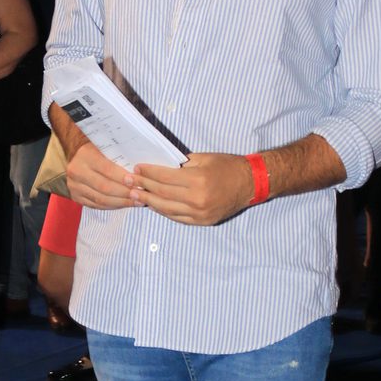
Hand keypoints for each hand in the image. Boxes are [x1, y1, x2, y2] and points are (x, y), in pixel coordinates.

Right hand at [66, 139, 136, 209]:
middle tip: (141, 196)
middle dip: (125, 193)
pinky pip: (96, 205)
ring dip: (121, 202)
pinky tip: (123, 204)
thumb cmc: (96, 150)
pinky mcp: (75, 197)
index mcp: (85, 156)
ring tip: (136, 202)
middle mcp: (77, 172)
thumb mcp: (105, 147)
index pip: (108, 170)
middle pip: (105, 187)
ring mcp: (74, 186)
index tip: (138, 183)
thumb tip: (140, 171)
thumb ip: (119, 157)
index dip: (123, 179)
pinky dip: (112, 206)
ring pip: (101, 199)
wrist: (76, 156)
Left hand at [132, 153, 253, 225]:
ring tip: (136, 194)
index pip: (164, 177)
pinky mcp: (202, 222)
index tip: (136, 168)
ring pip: (166, 208)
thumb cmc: (228, 167)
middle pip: (162, 193)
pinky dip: (163, 211)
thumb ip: (181, 163)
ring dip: (149, 201)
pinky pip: (176, 217)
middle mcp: (197, 199)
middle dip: (143, 186)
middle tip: (129, 181)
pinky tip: (154, 205)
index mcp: (197, 180)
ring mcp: (199, 213)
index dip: (148, 173)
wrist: (250, 184)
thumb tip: (159, 165)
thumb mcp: (204, 158)